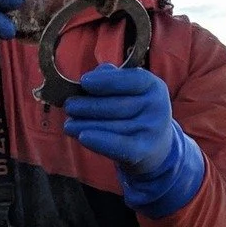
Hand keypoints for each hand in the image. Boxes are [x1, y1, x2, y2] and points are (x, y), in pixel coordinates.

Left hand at [64, 63, 206, 217]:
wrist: (155, 147)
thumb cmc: (134, 112)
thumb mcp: (129, 91)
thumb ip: (112, 78)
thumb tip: (93, 75)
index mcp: (153, 86)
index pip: (131, 80)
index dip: (107, 81)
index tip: (84, 82)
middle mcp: (157, 107)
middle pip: (118, 105)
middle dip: (89, 106)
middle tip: (69, 106)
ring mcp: (152, 130)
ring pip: (113, 126)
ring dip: (86, 125)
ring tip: (68, 125)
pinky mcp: (144, 151)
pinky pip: (118, 146)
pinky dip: (99, 141)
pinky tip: (82, 137)